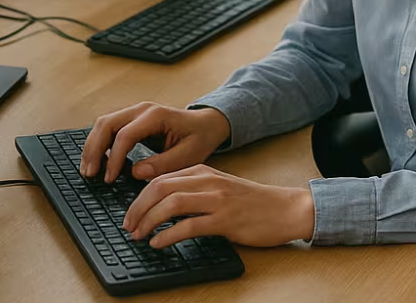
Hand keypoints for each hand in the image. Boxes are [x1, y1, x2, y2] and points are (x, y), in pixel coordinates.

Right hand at [80, 102, 231, 182]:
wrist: (208, 124)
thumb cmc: (200, 138)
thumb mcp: (190, 154)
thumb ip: (164, 164)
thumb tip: (136, 172)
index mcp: (157, 116)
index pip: (125, 135)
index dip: (114, 158)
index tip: (109, 179)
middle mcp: (143, 109)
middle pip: (107, 124)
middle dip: (94, 149)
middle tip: (89, 174)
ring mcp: (136, 111)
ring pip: (103, 123)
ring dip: (92, 146)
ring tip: (89, 170)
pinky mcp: (132, 119)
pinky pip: (109, 127)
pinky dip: (99, 143)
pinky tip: (97, 161)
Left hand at [121, 164, 314, 248]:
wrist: (287, 209)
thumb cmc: (254, 202)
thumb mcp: (221, 188)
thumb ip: (196, 191)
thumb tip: (163, 206)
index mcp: (205, 172)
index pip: (162, 178)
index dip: (139, 197)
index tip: (131, 213)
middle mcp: (209, 182)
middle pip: (160, 188)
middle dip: (137, 208)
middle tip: (128, 225)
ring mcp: (218, 200)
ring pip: (171, 204)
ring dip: (148, 221)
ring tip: (139, 235)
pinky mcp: (226, 220)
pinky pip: (189, 226)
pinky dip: (167, 236)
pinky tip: (158, 243)